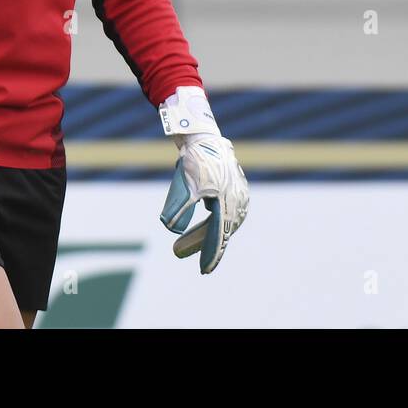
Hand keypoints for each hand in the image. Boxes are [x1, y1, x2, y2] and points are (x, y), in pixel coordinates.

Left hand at [158, 87, 248, 273]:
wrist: (202, 137)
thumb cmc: (196, 162)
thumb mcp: (187, 185)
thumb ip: (180, 207)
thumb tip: (170, 227)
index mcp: (229, 201)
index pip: (220, 234)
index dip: (211, 253)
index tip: (203, 271)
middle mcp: (238, 200)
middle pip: (219, 230)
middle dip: (200, 244)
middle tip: (180, 254)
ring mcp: (236, 193)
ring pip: (221, 221)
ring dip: (204, 234)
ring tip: (184, 245)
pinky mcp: (230, 188)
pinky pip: (222, 212)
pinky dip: (212, 222)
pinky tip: (203, 227)